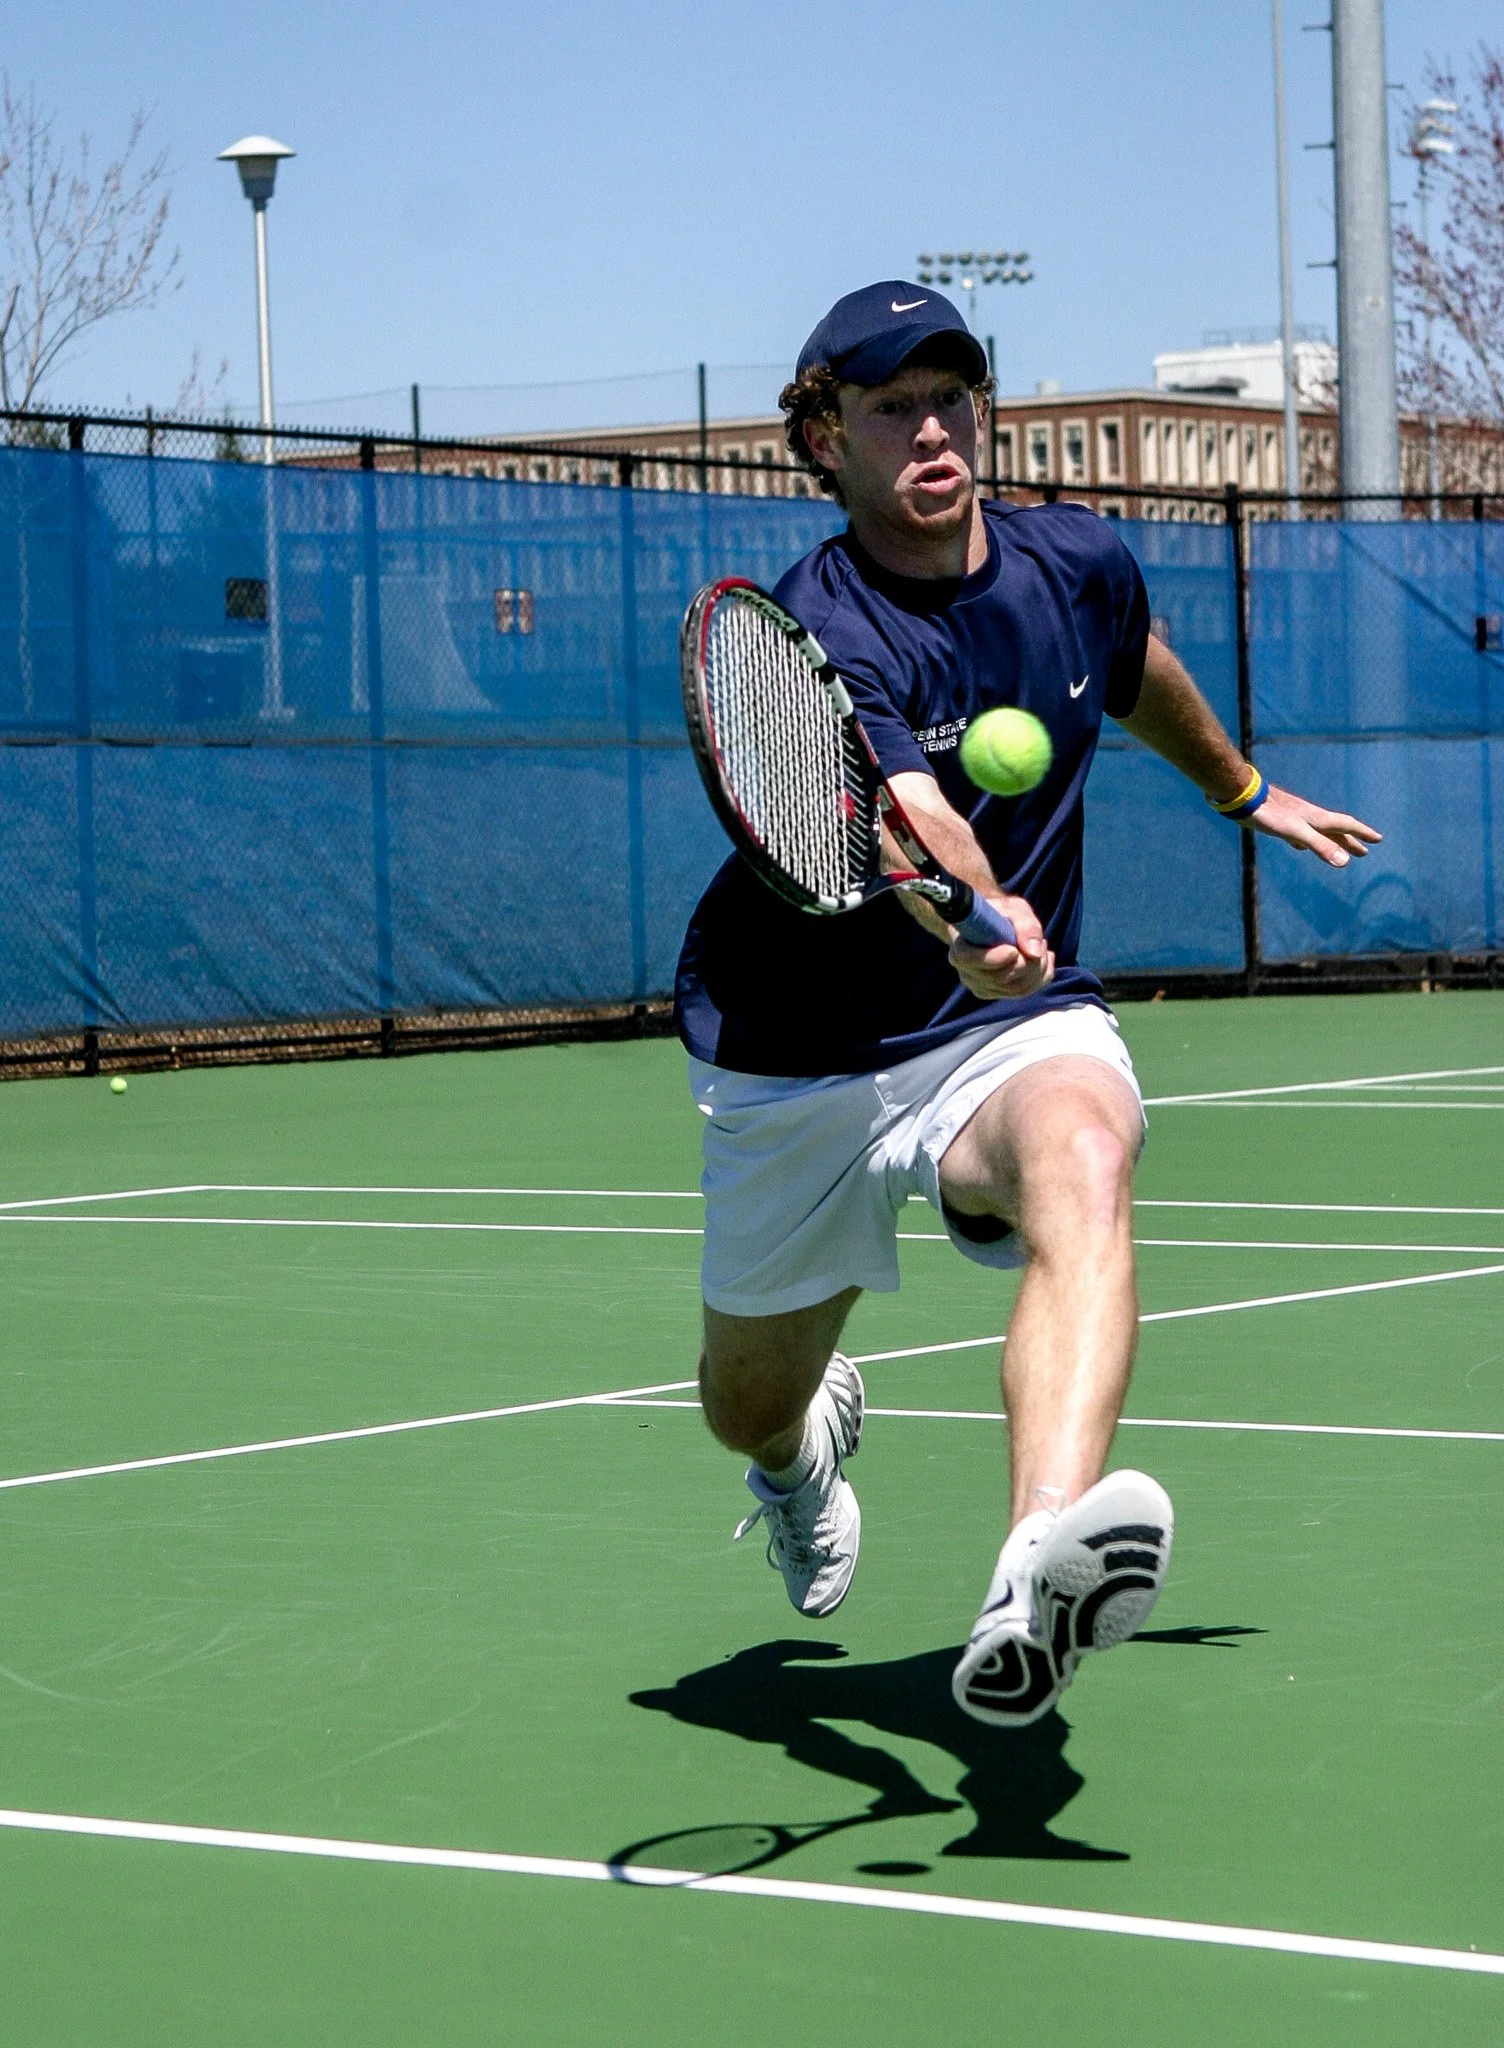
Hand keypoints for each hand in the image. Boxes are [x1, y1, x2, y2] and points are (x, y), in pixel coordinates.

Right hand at [948, 893, 1054, 999]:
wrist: (993, 924)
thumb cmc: (1000, 914)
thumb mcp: (1014, 909)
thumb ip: (1025, 925)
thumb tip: (1035, 952)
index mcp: (961, 947)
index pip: (969, 960)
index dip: (994, 958)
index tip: (1014, 949)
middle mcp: (967, 972)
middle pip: (999, 978)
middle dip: (1027, 962)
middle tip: (1041, 941)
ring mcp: (981, 986)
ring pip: (1015, 988)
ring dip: (1037, 968)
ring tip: (1042, 947)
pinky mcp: (996, 993)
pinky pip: (1024, 992)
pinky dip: (1041, 976)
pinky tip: (1044, 959)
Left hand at [1251, 785, 1380, 867]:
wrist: (1244, 796)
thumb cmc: (1269, 814)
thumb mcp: (1296, 833)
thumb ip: (1320, 846)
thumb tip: (1345, 862)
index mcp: (1317, 819)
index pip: (1346, 826)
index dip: (1362, 833)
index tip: (1378, 839)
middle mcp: (1309, 817)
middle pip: (1336, 830)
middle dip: (1351, 841)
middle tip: (1365, 851)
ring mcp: (1295, 818)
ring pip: (1319, 831)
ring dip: (1332, 841)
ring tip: (1338, 849)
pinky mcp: (1280, 821)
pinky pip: (1301, 833)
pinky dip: (1308, 841)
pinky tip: (1300, 845)